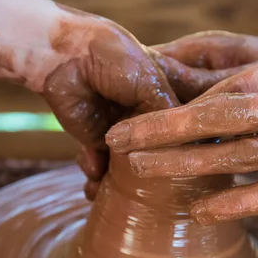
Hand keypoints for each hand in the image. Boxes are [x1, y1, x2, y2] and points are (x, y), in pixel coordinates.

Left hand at [42, 6, 180, 198]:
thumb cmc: (115, 60)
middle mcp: (142, 120)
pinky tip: (93, 183)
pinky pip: (98, 166)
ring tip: (118, 197)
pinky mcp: (93, 140)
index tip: (185, 176)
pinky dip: (95, 176)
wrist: (67, 58)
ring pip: (125, 167)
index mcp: (162, 102)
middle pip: (152, 155)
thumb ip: (169, 115)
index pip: (178, 133)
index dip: (180, 153)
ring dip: (119, 184)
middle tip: (154, 199)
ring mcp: (119, 133)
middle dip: (149, 176)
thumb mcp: (152, 84)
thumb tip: (190, 147)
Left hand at [106, 37, 257, 223]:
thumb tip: (228, 94)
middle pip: (226, 113)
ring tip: (143, 172)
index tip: (145, 113)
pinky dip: (239, 201)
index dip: (183, 102)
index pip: (233, 84)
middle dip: (166, 126)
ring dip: (188, 164)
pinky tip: (202, 209)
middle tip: (120, 139)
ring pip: (244, 152)